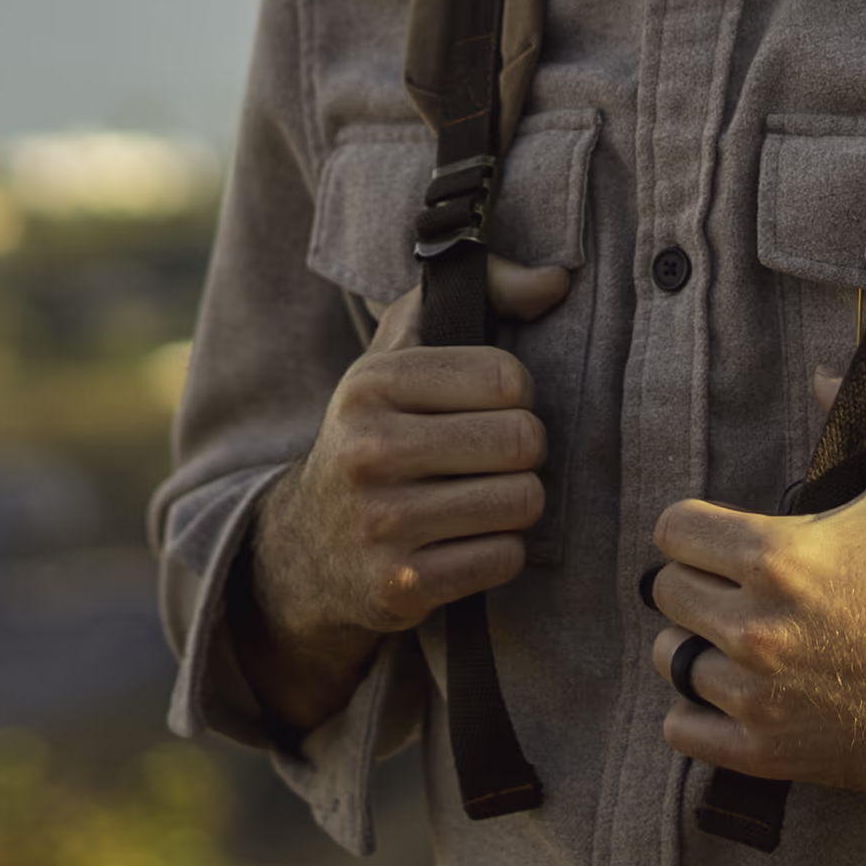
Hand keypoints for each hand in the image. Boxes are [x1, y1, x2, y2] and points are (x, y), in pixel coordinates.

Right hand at [237, 254, 568, 730]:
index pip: (507, 378)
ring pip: (522, 502)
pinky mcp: (400, 586)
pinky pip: (504, 559)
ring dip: (515, 503)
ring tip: (480, 498)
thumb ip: (483, 292)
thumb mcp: (405, 350)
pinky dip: (499, 552)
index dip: (516, 395)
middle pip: (522, 441)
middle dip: (522, 452)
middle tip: (491, 459)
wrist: (309, 546)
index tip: (487, 408)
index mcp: (371, 384)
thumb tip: (557, 279)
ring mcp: (381, 524)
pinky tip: (464, 541)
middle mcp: (367, 451)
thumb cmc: (378, 431)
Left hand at [644, 384, 865, 794]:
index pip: (672, 531)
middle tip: (737, 587)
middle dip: (698, 583)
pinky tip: (735, 694)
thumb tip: (825, 372)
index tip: (723, 537)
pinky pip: (683, 730)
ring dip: (698, 647)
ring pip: (671, 660)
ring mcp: (758, 697)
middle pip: (666, 593)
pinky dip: (698, 713)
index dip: (695, 527)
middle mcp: (755, 628)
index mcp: (778, 557)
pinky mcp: (769, 752)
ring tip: (738, 641)